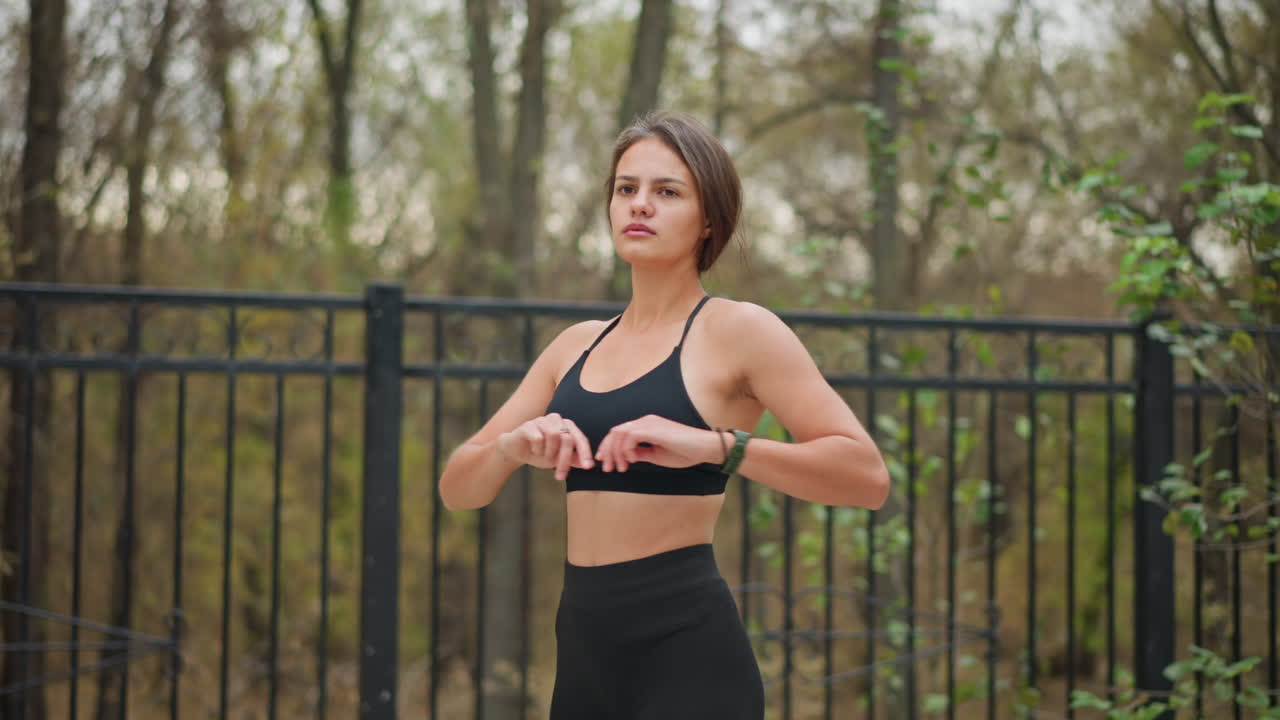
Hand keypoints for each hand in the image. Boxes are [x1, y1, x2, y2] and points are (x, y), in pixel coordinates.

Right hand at [497, 413, 593, 481]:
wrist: (516, 452)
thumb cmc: (540, 453)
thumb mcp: (559, 459)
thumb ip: (574, 459)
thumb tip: (590, 465)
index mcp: (566, 426)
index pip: (580, 438)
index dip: (585, 453)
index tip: (588, 467)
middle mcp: (556, 419)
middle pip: (567, 439)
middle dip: (564, 460)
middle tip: (560, 476)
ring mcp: (541, 420)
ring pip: (553, 436)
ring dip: (549, 453)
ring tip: (543, 456)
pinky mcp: (528, 425)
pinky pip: (538, 438)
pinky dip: (537, 449)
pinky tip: (533, 450)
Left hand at [595, 414, 721, 471]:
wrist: (704, 448)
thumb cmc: (685, 452)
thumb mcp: (657, 455)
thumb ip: (641, 453)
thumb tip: (627, 457)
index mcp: (646, 426)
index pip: (620, 433)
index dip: (609, 447)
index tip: (605, 463)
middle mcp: (645, 421)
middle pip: (615, 432)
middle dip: (607, 451)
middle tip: (607, 469)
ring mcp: (649, 423)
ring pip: (620, 433)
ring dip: (616, 453)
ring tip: (620, 468)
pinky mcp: (654, 428)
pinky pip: (630, 436)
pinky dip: (627, 450)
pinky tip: (632, 460)